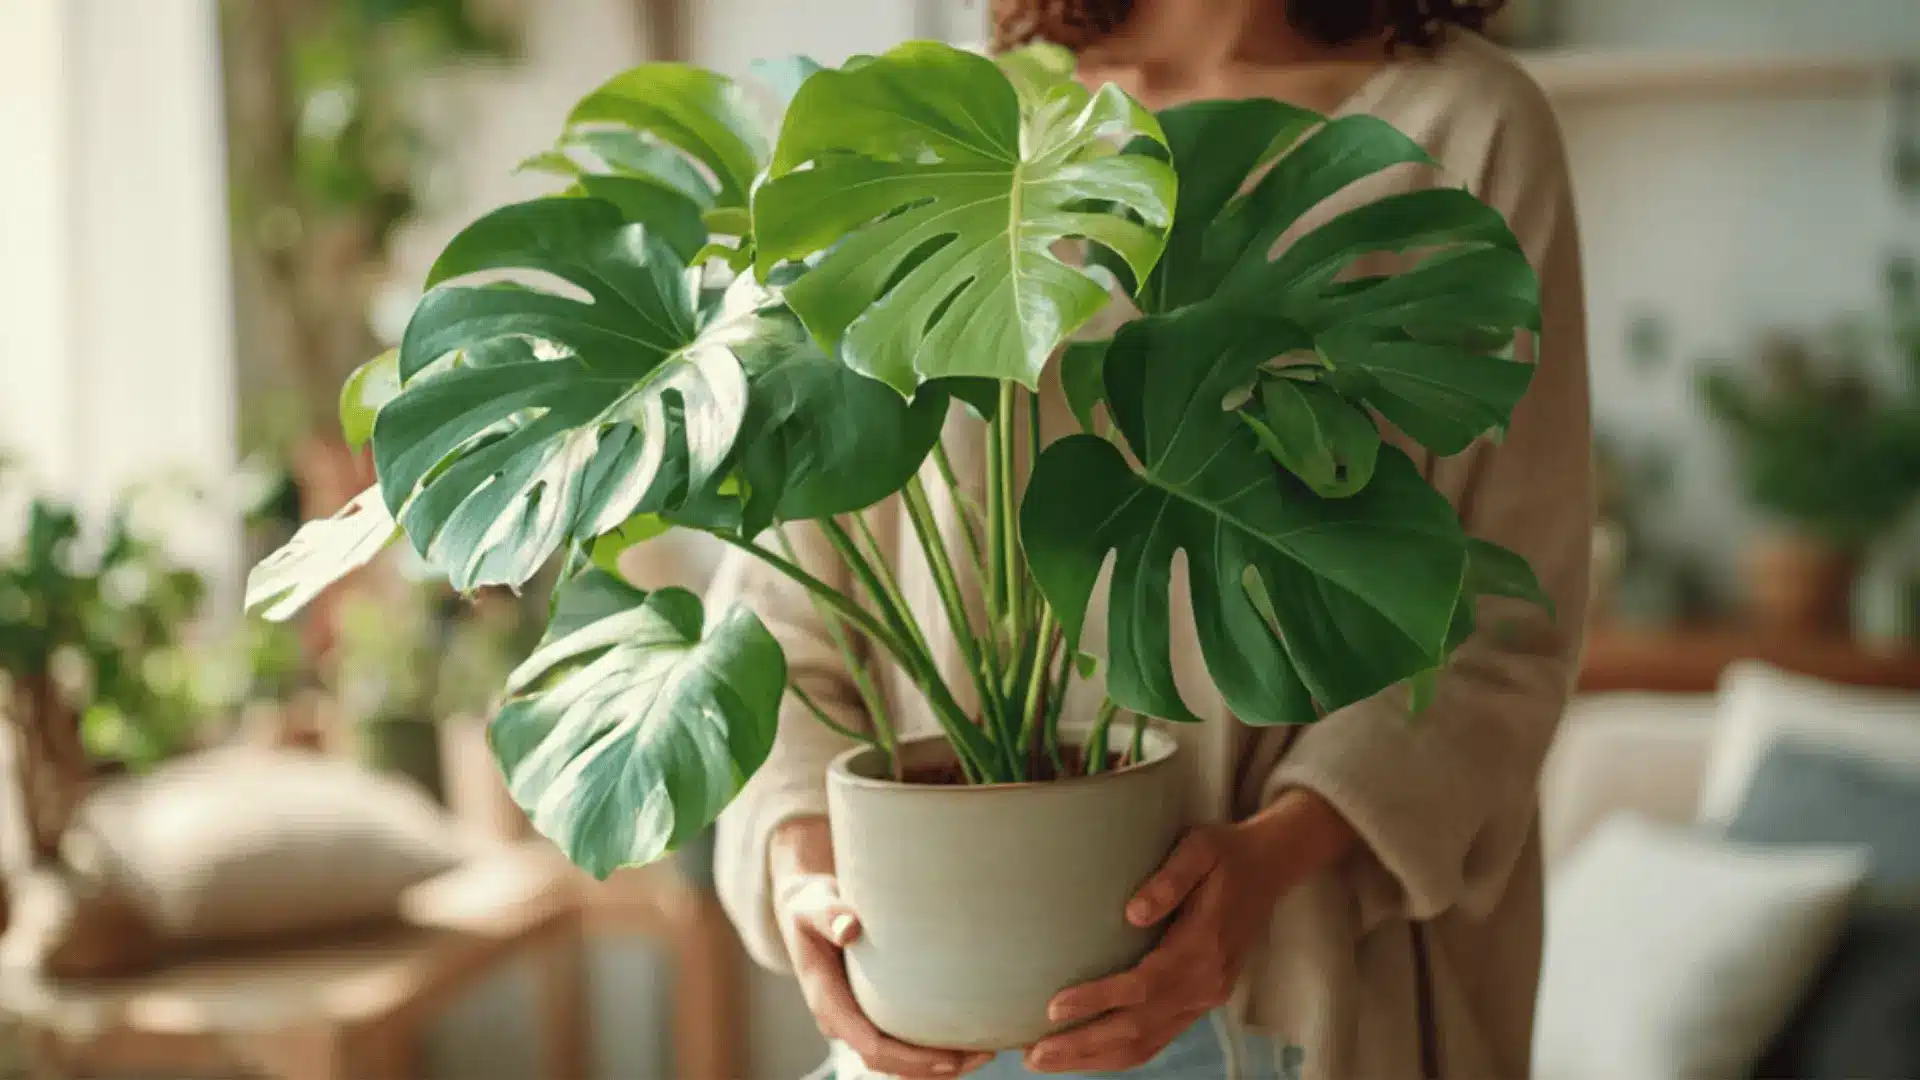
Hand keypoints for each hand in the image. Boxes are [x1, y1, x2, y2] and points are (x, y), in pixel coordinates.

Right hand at [771, 818, 994, 1078]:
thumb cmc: (812, 903)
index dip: (910, 1058)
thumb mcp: (813, 903)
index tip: (950, 1057)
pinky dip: (930, 1049)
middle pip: (887, 1063)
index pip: (870, 1045)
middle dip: (932, 1068)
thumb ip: (828, 913)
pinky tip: (965, 1037)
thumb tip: (849, 927)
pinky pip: (900, 1043)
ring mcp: (856, 1018)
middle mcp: (841, 1019)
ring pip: (896, 1061)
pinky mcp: (870, 1011)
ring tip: (984, 1054)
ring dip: (937, 1064)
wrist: (802, 909)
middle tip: (983, 1057)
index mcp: (827, 1001)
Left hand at [1024, 789, 1356, 1073]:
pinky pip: (1158, 1039)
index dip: (1097, 1000)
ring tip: (1046, 1060)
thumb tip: (1133, 913)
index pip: (1142, 987)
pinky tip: (1086, 1054)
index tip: (1053, 1008)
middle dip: (1083, 1044)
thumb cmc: (1225, 852)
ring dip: (1095, 1057)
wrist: (1269, 868)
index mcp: (1203, 947)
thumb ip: (1169, 879)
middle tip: (1032, 1055)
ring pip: (1147, 1044)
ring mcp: (1206, 998)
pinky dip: (1120, 1053)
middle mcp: (1207, 983)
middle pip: (1138, 1028)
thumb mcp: (1199, 848)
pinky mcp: (1201, 1001)